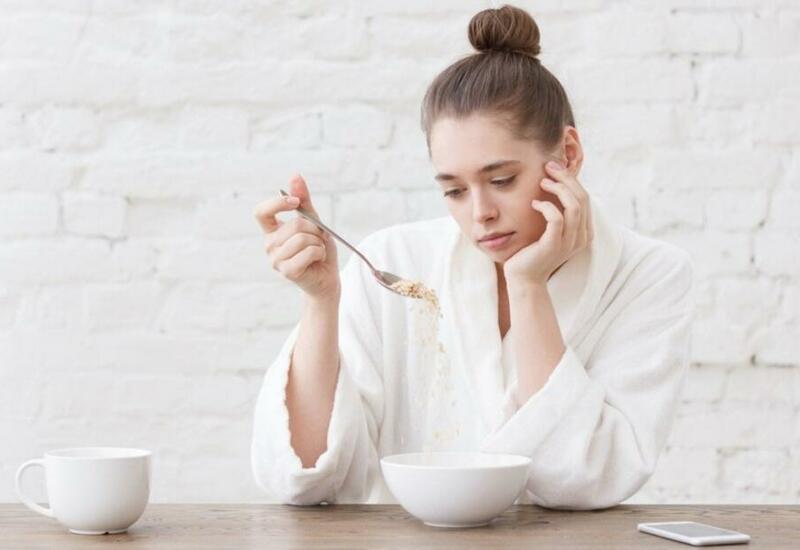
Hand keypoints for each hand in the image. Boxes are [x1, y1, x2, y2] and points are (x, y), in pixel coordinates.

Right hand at [254, 174, 339, 300]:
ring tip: (317, 251)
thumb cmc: (318, 250)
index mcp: (271, 231)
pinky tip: (317, 260)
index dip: (278, 203)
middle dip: (314, 229)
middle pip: (294, 224)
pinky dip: (320, 253)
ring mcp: (275, 260)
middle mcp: (269, 245)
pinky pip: (308, 252)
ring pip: (303, 238)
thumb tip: (295, 176)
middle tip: (318, 239)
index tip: (295, 202)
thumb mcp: (313, 222)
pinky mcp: (287, 271)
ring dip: (318, 243)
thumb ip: (304, 201)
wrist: (326, 278)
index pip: (261, 212)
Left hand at [503, 160, 593, 286]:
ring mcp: (569, 242)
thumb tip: (554, 184)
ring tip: (542, 182)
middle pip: (582, 198)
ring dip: (558, 188)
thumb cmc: (533, 251)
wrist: (523, 279)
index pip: (585, 198)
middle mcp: (581, 237)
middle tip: (549, 167)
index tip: (554, 168)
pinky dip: (546, 206)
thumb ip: (557, 212)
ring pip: (574, 205)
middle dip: (566, 178)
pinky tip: (534, 204)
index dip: (571, 179)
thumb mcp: (549, 230)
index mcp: (583, 232)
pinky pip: (556, 218)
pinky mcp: (554, 245)